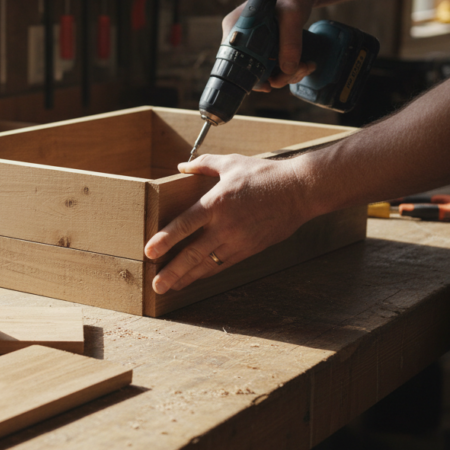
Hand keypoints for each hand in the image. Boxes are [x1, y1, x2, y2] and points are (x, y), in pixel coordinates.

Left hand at [143, 154, 315, 294]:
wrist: (300, 191)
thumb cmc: (265, 174)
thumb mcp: (231, 163)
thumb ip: (204, 165)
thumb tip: (182, 166)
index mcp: (216, 203)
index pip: (184, 225)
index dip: (165, 239)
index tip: (149, 252)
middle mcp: (225, 226)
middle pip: (192, 253)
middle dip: (172, 271)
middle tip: (155, 285)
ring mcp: (238, 240)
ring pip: (207, 264)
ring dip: (187, 277)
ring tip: (170, 286)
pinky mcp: (249, 249)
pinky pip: (223, 264)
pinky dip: (207, 272)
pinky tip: (194, 278)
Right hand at [221, 0, 316, 91]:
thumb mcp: (292, 15)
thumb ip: (290, 41)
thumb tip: (288, 69)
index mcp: (235, 27)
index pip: (235, 62)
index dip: (251, 77)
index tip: (270, 84)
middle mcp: (240, 37)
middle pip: (251, 69)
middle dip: (277, 76)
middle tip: (299, 70)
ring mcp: (252, 43)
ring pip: (265, 70)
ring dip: (287, 74)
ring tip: (306, 66)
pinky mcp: (264, 46)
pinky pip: (272, 65)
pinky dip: (288, 69)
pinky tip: (303, 64)